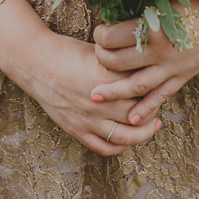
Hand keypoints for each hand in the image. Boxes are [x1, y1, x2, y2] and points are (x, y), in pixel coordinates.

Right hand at [21, 27, 161, 156]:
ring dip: (143, 133)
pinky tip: (129, 138)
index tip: (163, 81)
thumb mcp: (100, 51)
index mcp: (106, 79)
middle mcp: (99, 103)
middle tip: (161, 100)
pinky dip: (120, 146)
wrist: (36, 63)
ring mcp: (87, 120)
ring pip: (125, 136)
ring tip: (153, 125)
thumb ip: (121, 62)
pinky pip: (103, 147)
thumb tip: (148, 62)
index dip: (157, 88)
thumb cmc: (68, 51)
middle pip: (138, 114)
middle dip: (154, 109)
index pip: (142, 89)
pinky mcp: (76, 130)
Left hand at [89, 0, 198, 126]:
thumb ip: (144, 4)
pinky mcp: (183, 76)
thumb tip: (118, 4)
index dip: (100, 34)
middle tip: (97, 55)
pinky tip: (131, 118)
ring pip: (135, 85)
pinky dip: (145, 108)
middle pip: (117, 62)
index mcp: (153, 26)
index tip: (100, 30)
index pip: (112, 36)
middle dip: (102, 60)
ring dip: (114, 91)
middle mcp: (159, 50)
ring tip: (95, 96)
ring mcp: (171, 67)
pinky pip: (161, 96)